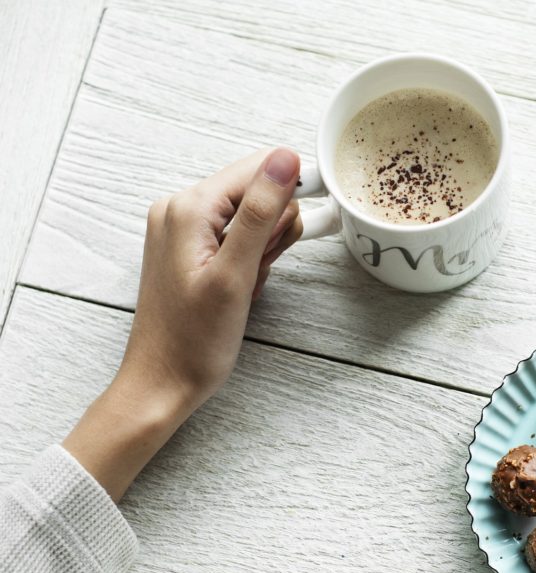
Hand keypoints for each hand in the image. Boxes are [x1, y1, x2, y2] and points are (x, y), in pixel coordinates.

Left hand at [64, 148, 302, 499]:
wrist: (162, 383)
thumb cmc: (194, 341)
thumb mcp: (235, 274)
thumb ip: (262, 212)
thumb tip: (285, 159)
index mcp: (189, 207)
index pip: (259, 169)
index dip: (292, 193)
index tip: (307, 225)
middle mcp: (180, 209)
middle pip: (257, 191)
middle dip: (273, 231)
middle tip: (258, 269)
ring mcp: (183, 228)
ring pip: (252, 216)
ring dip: (263, 249)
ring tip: (246, 282)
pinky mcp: (190, 247)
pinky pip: (237, 236)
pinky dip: (249, 259)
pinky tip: (240, 286)